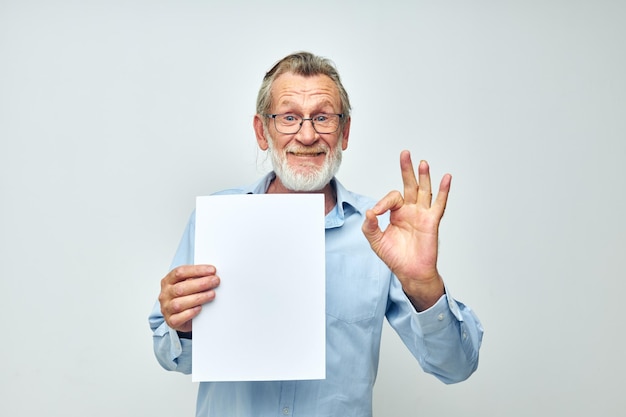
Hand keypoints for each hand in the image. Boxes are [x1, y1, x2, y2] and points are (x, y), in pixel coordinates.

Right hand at [158, 264, 219, 331]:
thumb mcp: (187, 284)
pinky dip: (190, 313)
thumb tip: (212, 275)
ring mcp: (166, 308)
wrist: (180, 316)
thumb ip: (196, 278)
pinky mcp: (171, 321)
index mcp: (168, 281)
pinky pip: (179, 318)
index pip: (180, 272)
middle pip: (180, 288)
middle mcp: (165, 294)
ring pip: (179, 304)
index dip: (197, 270)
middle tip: (215, 281)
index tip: (212, 270)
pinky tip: (200, 308)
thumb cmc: (185, 297)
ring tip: (212, 294)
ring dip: (198, 298)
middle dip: (201, 284)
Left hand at [362, 150, 449, 310]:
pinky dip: (444, 191)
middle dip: (406, 169)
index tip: (375, 213)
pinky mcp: (432, 221)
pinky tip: (446, 178)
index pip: (391, 198)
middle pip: (409, 185)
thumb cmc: (395, 257)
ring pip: (424, 191)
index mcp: (397, 212)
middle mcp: (410, 210)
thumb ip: (370, 227)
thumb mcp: (376, 241)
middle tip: (405, 153)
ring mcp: (422, 214)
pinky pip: (439, 204)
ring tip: (423, 163)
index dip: (383, 203)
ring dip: (424, 176)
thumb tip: (369, 212)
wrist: (410, 272)